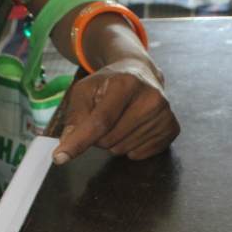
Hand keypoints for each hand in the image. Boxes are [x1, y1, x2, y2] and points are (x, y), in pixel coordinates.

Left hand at [53, 57, 179, 163]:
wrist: (141, 73)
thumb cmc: (110, 83)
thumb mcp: (86, 90)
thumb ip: (74, 117)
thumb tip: (66, 145)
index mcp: (126, 83)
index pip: (100, 121)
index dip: (79, 141)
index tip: (60, 157)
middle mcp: (151, 98)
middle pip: (109, 140)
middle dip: (99, 137)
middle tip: (105, 119)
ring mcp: (165, 115)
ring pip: (123, 150)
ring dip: (114, 142)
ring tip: (120, 121)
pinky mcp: (171, 129)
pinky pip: (139, 155)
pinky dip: (131, 147)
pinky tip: (134, 128)